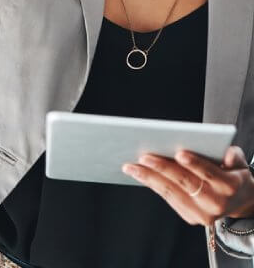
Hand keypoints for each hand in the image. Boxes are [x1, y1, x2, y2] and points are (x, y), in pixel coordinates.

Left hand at [121, 145, 253, 226]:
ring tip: (130, 166)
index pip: (209, 174)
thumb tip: (227, 154)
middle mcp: (216, 203)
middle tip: (143, 156)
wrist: (239, 202)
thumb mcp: (239, 163)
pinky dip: (153, 185)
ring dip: (149, 179)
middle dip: (163, 169)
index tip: (179, 153)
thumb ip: (234, 156)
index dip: (195, 164)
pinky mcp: (190, 218)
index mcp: (229, 186)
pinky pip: (169, 199)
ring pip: (172, 193)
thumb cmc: (234, 173)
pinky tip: (139, 174)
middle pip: (185, 184)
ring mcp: (202, 214)